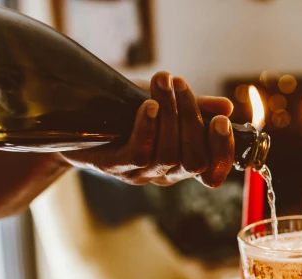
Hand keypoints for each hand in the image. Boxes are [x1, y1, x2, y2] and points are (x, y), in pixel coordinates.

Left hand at [61, 72, 234, 187]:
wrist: (75, 117)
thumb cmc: (123, 111)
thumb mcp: (165, 104)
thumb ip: (196, 109)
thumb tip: (226, 107)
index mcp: (181, 162)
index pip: (212, 170)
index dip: (222, 151)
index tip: (221, 121)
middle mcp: (163, 173)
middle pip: (193, 159)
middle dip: (192, 119)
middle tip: (181, 85)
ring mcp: (138, 173)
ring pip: (167, 154)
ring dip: (169, 114)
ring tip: (163, 82)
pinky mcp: (114, 166)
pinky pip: (139, 154)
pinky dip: (147, 128)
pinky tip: (148, 106)